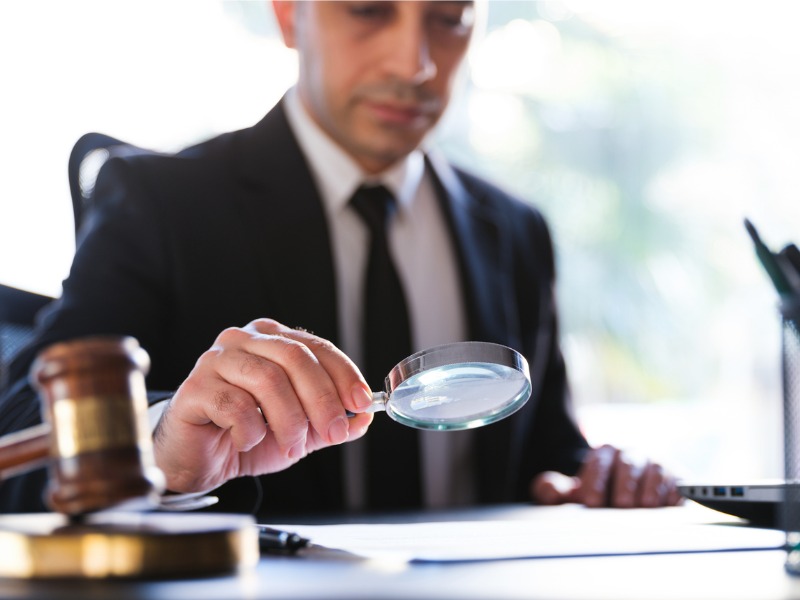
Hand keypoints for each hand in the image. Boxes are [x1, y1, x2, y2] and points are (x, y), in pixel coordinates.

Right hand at [152, 318, 373, 492]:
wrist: (196, 459)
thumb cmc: (244, 435)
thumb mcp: (299, 431)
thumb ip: (329, 422)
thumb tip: (365, 417)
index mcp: (272, 339)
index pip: (316, 347)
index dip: (343, 374)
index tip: (361, 402)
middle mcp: (244, 340)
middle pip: (294, 358)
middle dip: (321, 399)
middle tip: (333, 431)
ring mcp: (216, 359)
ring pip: (267, 379)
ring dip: (289, 420)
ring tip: (292, 446)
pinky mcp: (194, 387)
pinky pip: (234, 405)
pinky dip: (251, 430)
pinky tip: (247, 441)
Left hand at [530, 444, 682, 507]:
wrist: (628, 498)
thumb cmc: (598, 495)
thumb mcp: (574, 494)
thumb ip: (554, 490)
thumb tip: (549, 490)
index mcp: (604, 453)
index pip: (598, 462)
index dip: (594, 480)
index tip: (590, 501)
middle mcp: (632, 454)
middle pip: (629, 464)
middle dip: (624, 484)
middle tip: (620, 505)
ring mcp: (657, 464)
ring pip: (656, 471)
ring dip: (651, 489)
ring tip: (645, 507)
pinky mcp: (678, 478)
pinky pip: (679, 482)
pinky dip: (674, 494)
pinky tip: (669, 507)